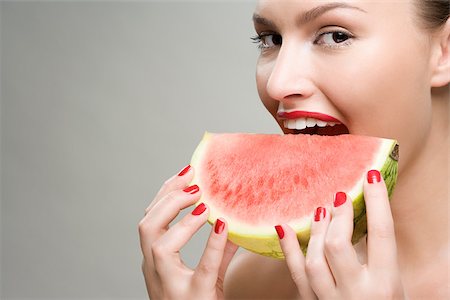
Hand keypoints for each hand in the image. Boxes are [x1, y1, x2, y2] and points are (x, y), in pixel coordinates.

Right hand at [138, 165, 238, 299]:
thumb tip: (234, 221)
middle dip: (168, 198)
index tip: (185, 172)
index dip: (165, 193)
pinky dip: (211, 245)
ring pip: (158, 245)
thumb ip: (219, 250)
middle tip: (194, 182)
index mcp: (155, 261)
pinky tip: (222, 226)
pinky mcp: (192, 297)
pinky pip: (201, 269)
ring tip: (202, 202)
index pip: (151, 219)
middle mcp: (155, 271)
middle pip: (147, 226)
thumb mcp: (206, 275)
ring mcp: (169, 285)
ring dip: (180, 218)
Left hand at [276, 169, 404, 299]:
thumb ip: (379, 255)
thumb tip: (367, 212)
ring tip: (321, 210)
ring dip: (316, 230)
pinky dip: (288, 249)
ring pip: (314, 260)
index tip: (371, 177)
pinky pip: (295, 275)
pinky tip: (283, 227)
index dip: (376, 203)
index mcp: (385, 286)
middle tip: (339, 196)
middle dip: (338, 216)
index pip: (381, 236)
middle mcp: (358, 294)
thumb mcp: (393, 284)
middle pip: (340, 246)